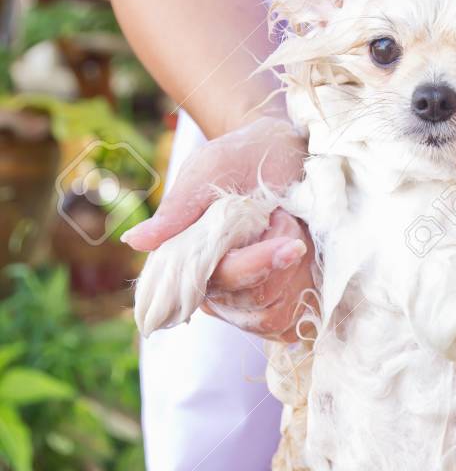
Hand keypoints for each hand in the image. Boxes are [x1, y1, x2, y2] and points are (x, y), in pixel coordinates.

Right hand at [122, 115, 312, 338]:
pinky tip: (303, 257)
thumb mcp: (210, 170)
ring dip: (295, 269)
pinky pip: (291, 319)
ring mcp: (246, 298)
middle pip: (251, 301)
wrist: (285, 152)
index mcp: (188, 258)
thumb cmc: (243, 157)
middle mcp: (215, 286)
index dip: (253, 267)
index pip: (216, 284)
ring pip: (274, 313)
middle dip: (280, 259)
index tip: (288, 245)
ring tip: (291, 231)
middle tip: (287, 219)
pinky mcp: (276, 302)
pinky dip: (305, 287)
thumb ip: (178, 208)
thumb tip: (134, 242)